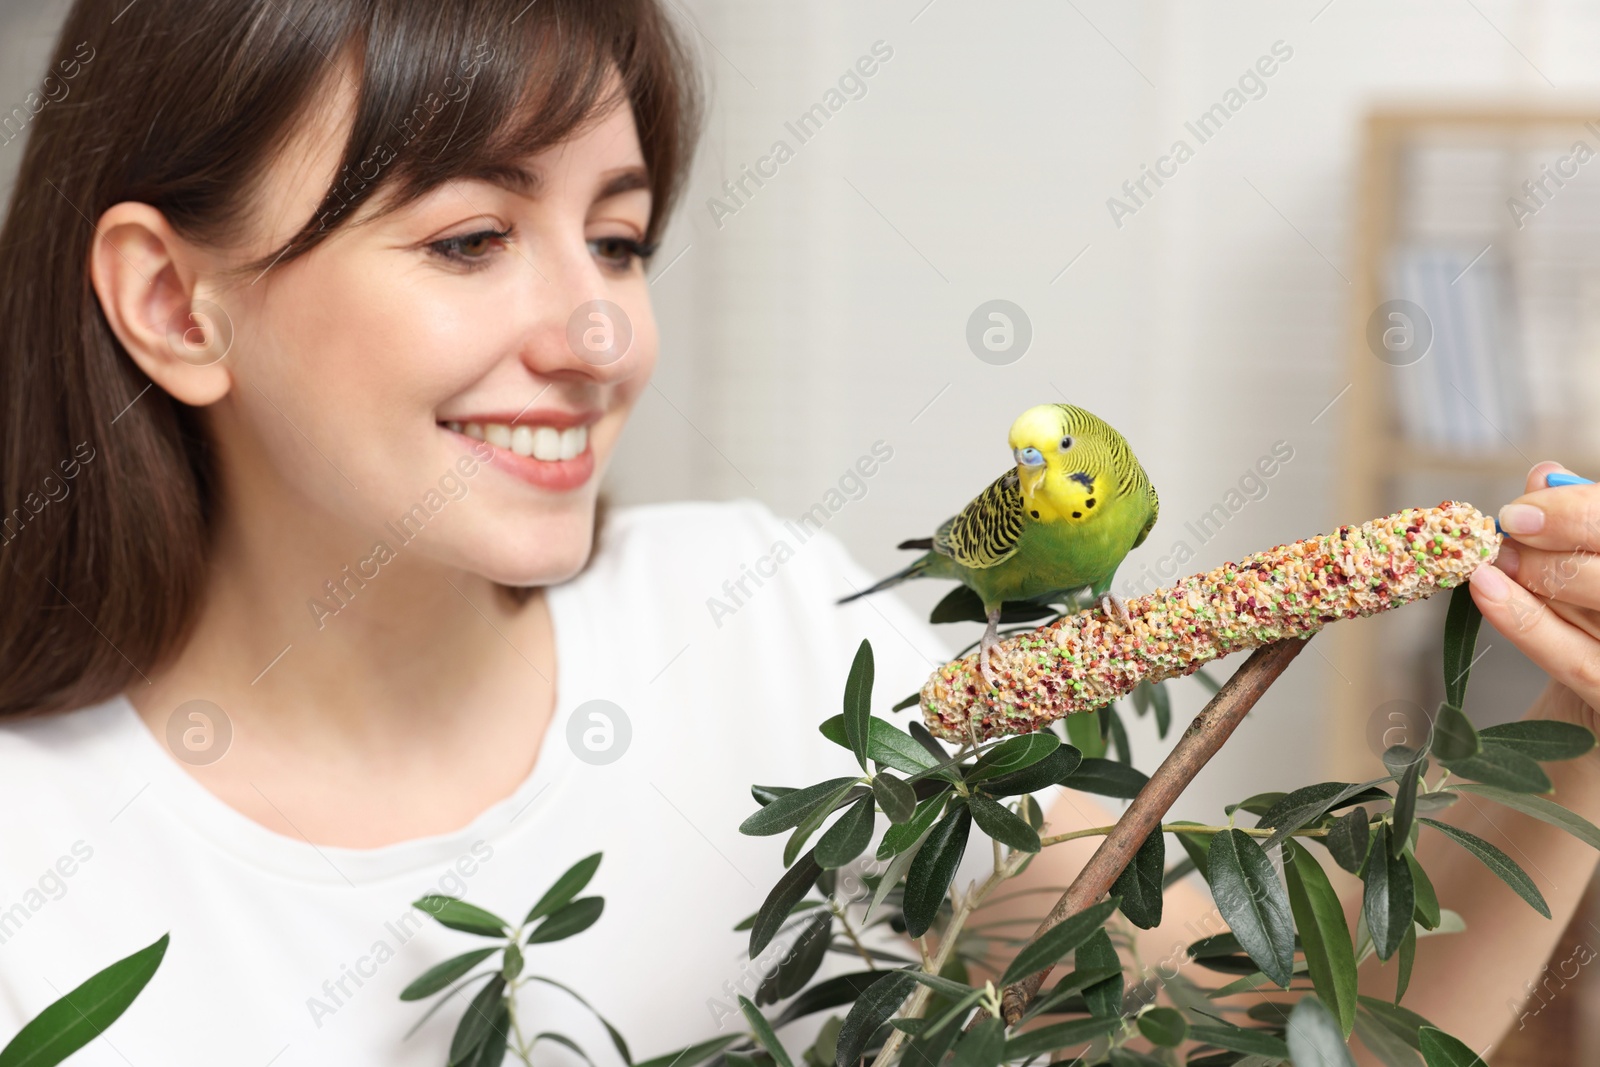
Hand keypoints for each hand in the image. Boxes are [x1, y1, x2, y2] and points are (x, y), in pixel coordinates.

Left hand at [1468, 461, 1599, 729]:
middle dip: (1562, 537)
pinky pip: (1576, 661)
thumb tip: (1544, 476)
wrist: (1591, 722)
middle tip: (1506, 530)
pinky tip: (1485, 592)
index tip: (1523, 506)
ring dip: (1539, 576)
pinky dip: (1525, 622)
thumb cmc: (1596, 631)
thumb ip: (1577, 528)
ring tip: (1491, 560)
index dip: (1580, 509)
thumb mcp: (1591, 573)